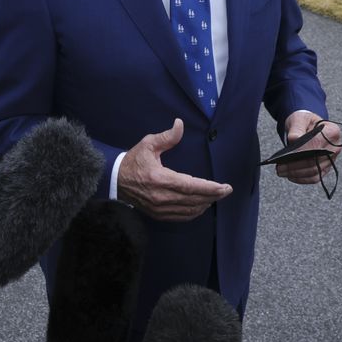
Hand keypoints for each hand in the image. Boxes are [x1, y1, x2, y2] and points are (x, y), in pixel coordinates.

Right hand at [117, 119, 231, 221]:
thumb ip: (167, 137)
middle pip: (194, 200)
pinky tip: (201, 206)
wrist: (115, 180)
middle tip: (226, 191)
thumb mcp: (148, 144)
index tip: (224, 187)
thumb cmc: (133, 160)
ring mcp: (159, 208)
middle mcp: (161, 196)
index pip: (191, 186)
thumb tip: (180, 124)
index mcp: (160, 179)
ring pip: (189, 210)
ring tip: (216, 196)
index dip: (210, 188)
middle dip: (213, 196)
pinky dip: (193, 213)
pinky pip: (180, 217)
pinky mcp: (157, 214)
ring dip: (205, 204)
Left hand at [277, 111, 340, 184]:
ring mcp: (332, 160)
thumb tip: (294, 139)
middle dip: (295, 166)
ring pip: (315, 172)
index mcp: (332, 132)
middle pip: (315, 162)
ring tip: (281, 172)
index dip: (300, 152)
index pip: (316, 145)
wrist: (308, 127)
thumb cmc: (304, 122)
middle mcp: (335, 148)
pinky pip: (315, 178)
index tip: (284, 156)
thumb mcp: (299, 119)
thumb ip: (296, 128)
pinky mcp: (326, 168)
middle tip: (278, 167)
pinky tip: (290, 176)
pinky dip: (302, 179)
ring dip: (296, 174)